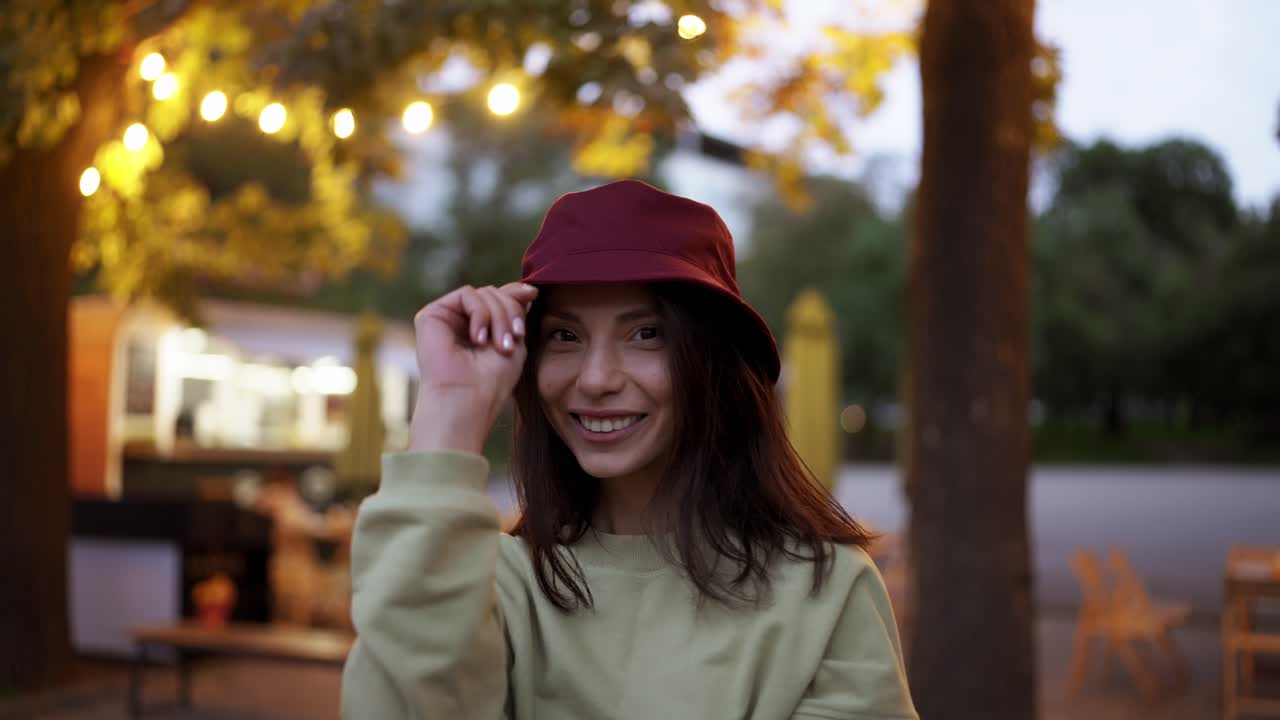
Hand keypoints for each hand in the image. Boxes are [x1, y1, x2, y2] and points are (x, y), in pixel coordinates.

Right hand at [409, 282, 538, 452]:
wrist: (467, 400)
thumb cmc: (492, 382)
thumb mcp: (514, 341)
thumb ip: (515, 313)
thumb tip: (526, 288)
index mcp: (481, 329)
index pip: (499, 299)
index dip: (516, 293)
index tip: (533, 293)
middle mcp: (462, 322)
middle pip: (494, 293)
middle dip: (510, 313)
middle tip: (513, 340)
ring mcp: (447, 318)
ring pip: (483, 293)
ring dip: (499, 316)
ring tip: (499, 345)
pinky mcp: (432, 315)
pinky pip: (467, 294)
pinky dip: (481, 313)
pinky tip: (478, 338)